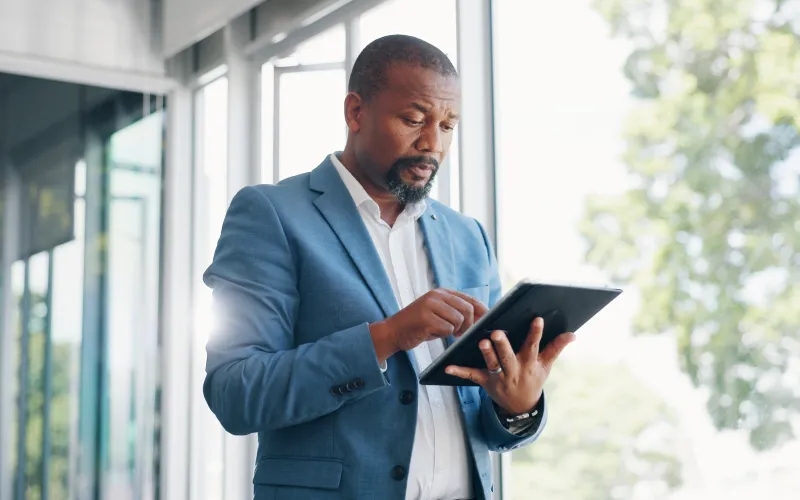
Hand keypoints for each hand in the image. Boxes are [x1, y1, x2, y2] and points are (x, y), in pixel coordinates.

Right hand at [370, 288, 487, 361]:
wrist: (393, 331)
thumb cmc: (418, 325)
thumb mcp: (438, 313)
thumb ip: (456, 311)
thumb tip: (483, 316)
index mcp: (441, 292)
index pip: (469, 299)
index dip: (482, 311)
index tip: (488, 321)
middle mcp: (436, 296)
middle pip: (467, 309)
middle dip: (469, 325)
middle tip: (460, 333)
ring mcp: (430, 306)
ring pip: (458, 320)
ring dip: (455, 331)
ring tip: (445, 332)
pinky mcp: (426, 319)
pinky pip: (447, 329)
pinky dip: (443, 335)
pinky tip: (433, 333)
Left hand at [445, 317, 574, 415]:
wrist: (520, 406)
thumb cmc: (533, 378)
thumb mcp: (546, 365)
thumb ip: (556, 348)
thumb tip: (573, 333)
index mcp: (529, 364)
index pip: (533, 347)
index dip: (536, 333)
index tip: (537, 318)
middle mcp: (514, 371)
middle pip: (508, 357)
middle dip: (503, 346)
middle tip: (498, 332)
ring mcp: (499, 377)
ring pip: (491, 365)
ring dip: (486, 354)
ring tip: (481, 341)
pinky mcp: (485, 382)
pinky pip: (471, 376)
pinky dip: (459, 372)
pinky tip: (447, 367)